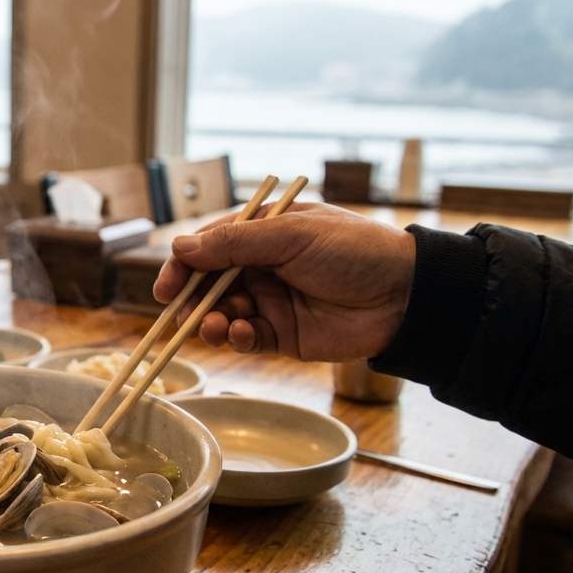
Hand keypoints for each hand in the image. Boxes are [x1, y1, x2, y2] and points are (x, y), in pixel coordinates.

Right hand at [153, 203, 416, 360]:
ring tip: (215, 326)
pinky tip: (243, 335)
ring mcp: (272, 301)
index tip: (166, 287)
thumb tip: (181, 247)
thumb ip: (234, 243)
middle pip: (208, 283)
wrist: (406, 297)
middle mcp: (262, 267)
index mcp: (264, 234)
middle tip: (182, 314)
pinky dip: (237, 338)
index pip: (209, 247)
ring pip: (222, 313)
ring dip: (210, 321)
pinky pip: (246, 338)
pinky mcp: (283, 335)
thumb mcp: (291, 235)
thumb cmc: (355, 251)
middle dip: (191, 299)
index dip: (183, 266)